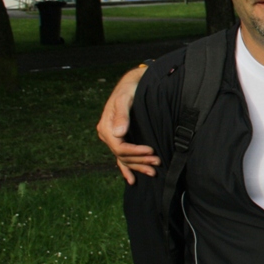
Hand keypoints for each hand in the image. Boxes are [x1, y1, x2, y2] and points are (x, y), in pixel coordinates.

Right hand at [95, 66, 156, 184]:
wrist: (132, 83)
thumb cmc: (130, 88)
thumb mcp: (126, 98)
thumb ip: (122, 114)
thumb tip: (119, 133)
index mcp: (106, 127)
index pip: (119, 147)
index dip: (135, 152)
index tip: (151, 151)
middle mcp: (107, 135)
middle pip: (123, 155)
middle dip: (140, 160)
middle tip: (157, 162)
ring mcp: (112, 138)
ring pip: (124, 159)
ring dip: (138, 166)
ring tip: (153, 172)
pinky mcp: (120, 139)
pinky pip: (121, 158)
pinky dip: (127, 169)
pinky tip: (132, 179)